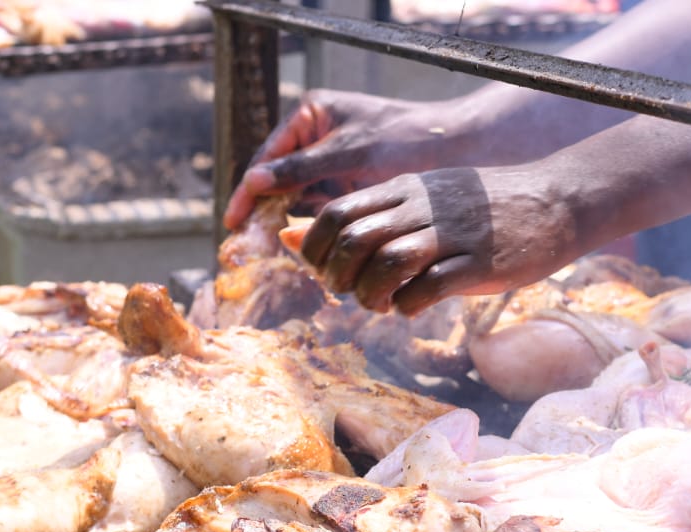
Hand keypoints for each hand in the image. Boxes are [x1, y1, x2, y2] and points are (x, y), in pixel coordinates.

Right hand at [223, 90, 472, 231]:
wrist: (456, 149)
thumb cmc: (405, 138)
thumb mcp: (351, 152)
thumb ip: (303, 167)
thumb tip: (253, 182)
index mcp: (310, 116)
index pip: (267, 157)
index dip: (248, 191)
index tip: (234, 222)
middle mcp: (316, 140)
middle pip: (278, 181)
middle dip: (264, 213)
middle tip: (245, 247)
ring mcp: (332, 167)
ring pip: (299, 201)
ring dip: (289, 226)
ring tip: (272, 256)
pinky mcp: (350, 190)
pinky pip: (323, 213)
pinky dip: (315, 232)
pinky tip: (308, 254)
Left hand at [294, 164, 587, 316]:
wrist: (556, 202)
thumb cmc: (482, 210)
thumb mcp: (422, 200)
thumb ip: (366, 217)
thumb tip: (294, 238)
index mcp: (404, 189)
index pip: (336, 213)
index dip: (318, 249)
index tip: (326, 271)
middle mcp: (422, 207)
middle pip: (355, 240)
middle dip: (339, 276)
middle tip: (350, 293)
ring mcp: (452, 235)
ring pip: (387, 264)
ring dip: (371, 295)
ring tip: (380, 304)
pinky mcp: (479, 264)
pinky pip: (428, 288)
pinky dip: (408, 306)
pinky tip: (411, 308)